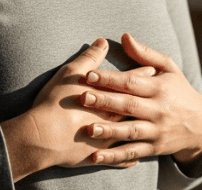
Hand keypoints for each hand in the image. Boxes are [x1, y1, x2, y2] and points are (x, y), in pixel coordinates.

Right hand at [0, 38, 157, 180]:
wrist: (42, 137)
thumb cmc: (54, 103)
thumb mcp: (71, 74)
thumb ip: (90, 58)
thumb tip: (103, 42)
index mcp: (108, 96)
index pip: (130, 82)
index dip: (141, 75)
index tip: (152, 70)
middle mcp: (112, 118)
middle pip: (136, 107)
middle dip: (148, 101)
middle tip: (159, 97)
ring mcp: (108, 138)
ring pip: (131, 134)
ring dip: (141, 130)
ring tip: (150, 127)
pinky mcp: (99, 155)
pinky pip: (120, 158)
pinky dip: (128, 157)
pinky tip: (135, 159)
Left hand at [78, 32, 201, 167]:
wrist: (201, 124)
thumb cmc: (179, 90)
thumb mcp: (169, 68)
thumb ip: (145, 54)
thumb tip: (125, 36)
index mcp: (159, 88)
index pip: (132, 82)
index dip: (110, 78)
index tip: (89, 74)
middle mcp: (158, 110)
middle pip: (128, 105)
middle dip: (104, 102)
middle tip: (82, 97)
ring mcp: (156, 130)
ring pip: (130, 131)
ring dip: (109, 131)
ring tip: (88, 129)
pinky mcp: (154, 148)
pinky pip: (133, 153)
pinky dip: (114, 157)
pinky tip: (95, 157)